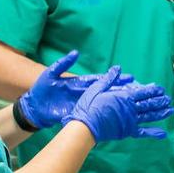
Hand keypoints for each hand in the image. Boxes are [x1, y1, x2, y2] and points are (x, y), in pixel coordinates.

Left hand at [17, 50, 135, 128]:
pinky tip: (118, 119)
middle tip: (140, 92)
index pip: (102, 80)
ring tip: (133, 106)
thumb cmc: (41, 88)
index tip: (131, 78)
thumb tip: (75, 53)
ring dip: (118, 105)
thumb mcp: (51, 73)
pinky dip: (106, 117)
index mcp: (80, 82)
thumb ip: (63, 64)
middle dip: (123, 92)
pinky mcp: (78, 114)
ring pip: (104, 105)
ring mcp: (82, 105)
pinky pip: (95, 116)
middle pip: (107, 92)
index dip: (116, 79)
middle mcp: (84, 93)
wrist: (33, 106)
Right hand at [63, 67, 173, 142]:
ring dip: (160, 113)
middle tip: (168, 98)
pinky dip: (153, 133)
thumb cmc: (88, 107)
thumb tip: (118, 68)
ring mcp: (130, 121)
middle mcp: (130, 109)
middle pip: (148, 103)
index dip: (152, 90)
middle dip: (159, 100)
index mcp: (124, 97)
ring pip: (149, 116)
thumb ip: (109, 79)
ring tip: (171, 110)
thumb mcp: (96, 88)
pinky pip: (142, 133)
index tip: (161, 89)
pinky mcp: (127, 131)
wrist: (85, 127)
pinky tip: (162, 134)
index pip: (142, 92)